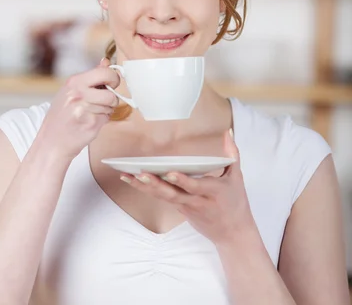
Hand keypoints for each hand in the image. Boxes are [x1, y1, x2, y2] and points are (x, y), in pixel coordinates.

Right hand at [37, 58, 119, 161]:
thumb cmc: (61, 116)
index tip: (111, 84)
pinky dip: (102, 120)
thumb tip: (106, 62)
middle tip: (106, 100)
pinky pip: (107, 117)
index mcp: (74, 82)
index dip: (113, 78)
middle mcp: (79, 94)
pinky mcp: (91, 124)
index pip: (105, 73)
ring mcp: (84, 109)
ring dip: (106, 110)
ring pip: (111, 106)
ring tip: (91, 113)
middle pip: (111, 92)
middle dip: (112, 97)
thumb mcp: (71, 91)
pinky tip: (89, 121)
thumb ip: (90, 78)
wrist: (51, 142)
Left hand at [119, 130, 254, 245]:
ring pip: (164, 198)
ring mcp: (186, 207)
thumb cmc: (236, 202)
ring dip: (145, 188)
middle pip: (174, 194)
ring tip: (129, 176)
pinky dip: (148, 191)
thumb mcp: (237, 177)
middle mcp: (197, 201)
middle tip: (141, 174)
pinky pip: (162, 200)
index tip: (170, 173)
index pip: (196, 186)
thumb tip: (227, 132)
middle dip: (156, 185)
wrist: (233, 234)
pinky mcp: (180, 210)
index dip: (182, 181)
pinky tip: (134, 181)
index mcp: (213, 191)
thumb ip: (231, 153)